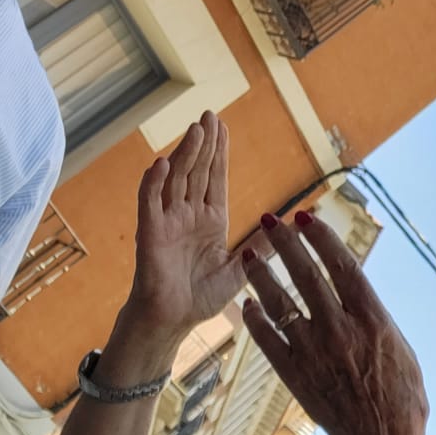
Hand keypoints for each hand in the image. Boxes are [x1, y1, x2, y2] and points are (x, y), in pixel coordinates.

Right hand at [129, 112, 245, 333]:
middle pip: (196, 171)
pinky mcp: (151, 233)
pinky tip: (163, 162)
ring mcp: (167, 221)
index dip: (218, 152)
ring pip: (176, 179)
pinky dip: (154, 182)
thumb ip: (260, 247)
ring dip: (184, 153)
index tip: (222, 126)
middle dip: (203, 143)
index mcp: (209, 220)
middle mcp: (187, 214)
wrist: (174, 320)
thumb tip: (285, 227)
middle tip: (210, 114)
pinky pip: (150, 202)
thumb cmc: (201, 297)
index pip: (214, 178)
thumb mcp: (239, 269)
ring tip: (195, 129)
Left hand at [242, 211, 428, 434]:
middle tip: (269, 221)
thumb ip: (376, 320)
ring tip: (248, 255)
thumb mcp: (402, 350)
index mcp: (373, 320)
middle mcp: (341, 330)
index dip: (322, 238)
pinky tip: (248, 304)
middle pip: (307, 275)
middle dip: (286, 244)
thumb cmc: (403, 399)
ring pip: (281, 304)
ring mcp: (315, 352)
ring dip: (263, 276)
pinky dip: (256, 321)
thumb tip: (359, 295)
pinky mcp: (296, 375)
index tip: (305, 217)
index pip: (343, 266)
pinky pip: (269, 340)